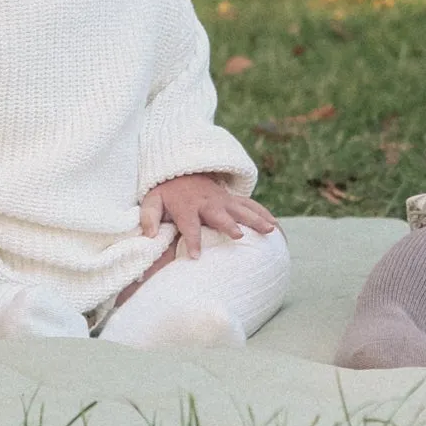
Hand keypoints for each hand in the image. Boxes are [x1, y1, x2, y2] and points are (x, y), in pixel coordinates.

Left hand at [139, 174, 276, 258]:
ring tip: (270, 230)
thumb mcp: (151, 201)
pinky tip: (276, 226)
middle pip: (220, 215)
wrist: (181, 169)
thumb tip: (148, 234)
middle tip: (239, 236)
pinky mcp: (231, 199)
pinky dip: (264, 213)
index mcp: (186, 206)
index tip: (196, 256)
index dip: (193, 240)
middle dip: (229, 225)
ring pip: (241, 209)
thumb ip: (148, 216)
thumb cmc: (166, 192)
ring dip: (255, 219)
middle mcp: (207, 203)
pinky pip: (250, 205)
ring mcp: (222, 199)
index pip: (189, 225)